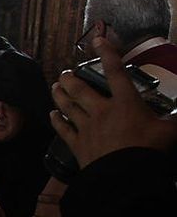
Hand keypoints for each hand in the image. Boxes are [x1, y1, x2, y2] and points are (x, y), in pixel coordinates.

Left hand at [50, 36, 176, 167]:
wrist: (124, 177)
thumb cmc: (148, 150)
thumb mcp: (170, 131)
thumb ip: (176, 118)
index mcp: (125, 103)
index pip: (116, 72)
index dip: (107, 54)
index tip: (98, 40)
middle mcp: (102, 110)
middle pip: (81, 89)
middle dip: (71, 78)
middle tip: (65, 72)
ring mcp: (87, 127)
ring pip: (68, 106)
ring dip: (60, 95)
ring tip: (54, 86)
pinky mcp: (78, 144)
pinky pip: (63, 130)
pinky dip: (56, 121)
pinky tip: (52, 115)